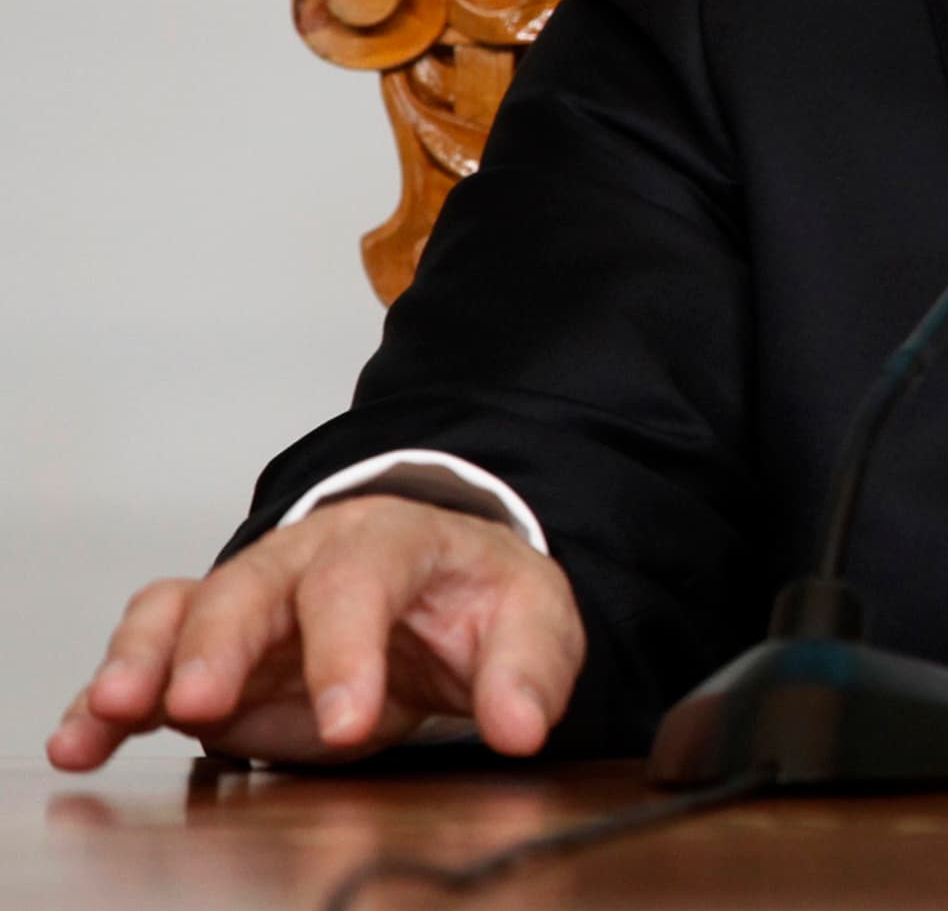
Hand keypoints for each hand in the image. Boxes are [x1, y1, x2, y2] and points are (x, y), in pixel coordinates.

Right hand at [44, 498, 582, 770]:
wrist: (441, 584)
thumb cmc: (478, 599)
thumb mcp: (531, 620)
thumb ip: (527, 671)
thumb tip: (523, 726)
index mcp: (391, 539)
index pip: (360, 581)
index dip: (347, 650)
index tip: (346, 724)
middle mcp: (304, 558)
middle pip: (250, 586)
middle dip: (220, 644)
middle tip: (201, 705)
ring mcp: (249, 599)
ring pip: (181, 611)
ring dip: (142, 661)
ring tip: (113, 711)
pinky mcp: (210, 647)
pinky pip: (149, 656)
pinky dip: (108, 696)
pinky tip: (82, 741)